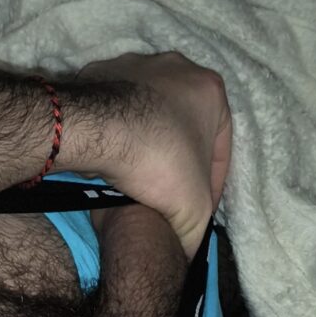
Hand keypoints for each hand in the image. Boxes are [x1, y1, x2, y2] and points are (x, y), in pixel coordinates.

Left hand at [72, 51, 231, 259]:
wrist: (95, 132)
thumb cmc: (157, 162)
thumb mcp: (193, 209)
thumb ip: (198, 231)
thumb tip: (188, 253)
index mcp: (211, 90)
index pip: (220, 146)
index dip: (212, 183)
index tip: (198, 206)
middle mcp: (178, 66)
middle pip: (185, 125)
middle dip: (179, 159)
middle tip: (167, 190)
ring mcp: (136, 63)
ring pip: (149, 113)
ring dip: (147, 141)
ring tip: (135, 175)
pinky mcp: (101, 69)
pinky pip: (114, 108)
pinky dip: (116, 130)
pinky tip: (110, 156)